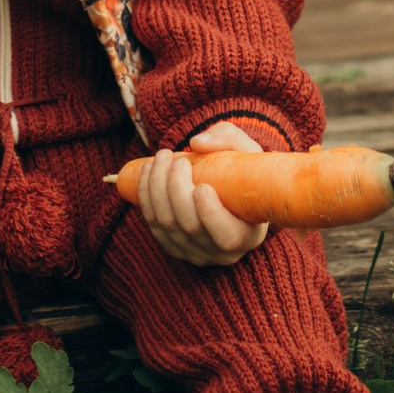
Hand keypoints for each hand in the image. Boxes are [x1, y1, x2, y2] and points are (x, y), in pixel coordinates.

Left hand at [129, 117, 270, 272]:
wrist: (234, 190)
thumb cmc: (245, 172)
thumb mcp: (247, 152)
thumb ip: (229, 139)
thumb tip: (196, 142)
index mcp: (247, 236)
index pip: (227, 237)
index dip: (210, 214)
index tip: (202, 186)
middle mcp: (221, 253)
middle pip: (189, 228)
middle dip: (176, 190)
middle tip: (177, 160)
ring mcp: (194, 253)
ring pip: (166, 226)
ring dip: (156, 188)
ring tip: (161, 158)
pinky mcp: (173, 245)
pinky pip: (153, 224)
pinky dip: (146, 196)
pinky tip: (147, 171)